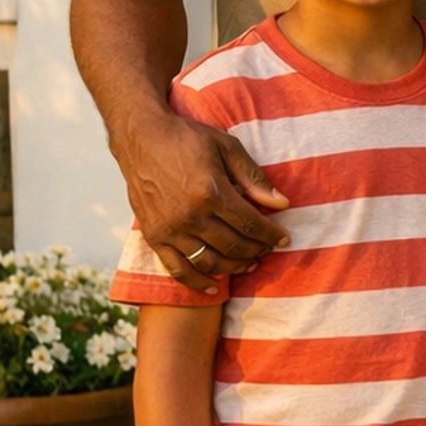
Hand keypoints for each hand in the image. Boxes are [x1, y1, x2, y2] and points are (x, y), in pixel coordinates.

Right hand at [123, 110, 289, 294]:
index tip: (284, 239)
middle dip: (256, 251)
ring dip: (234, 268)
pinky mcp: (154, 236)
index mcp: (211, 191)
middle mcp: (190, 215)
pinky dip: (197, 283)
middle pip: (233, 246)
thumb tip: (282, 203)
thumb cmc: (187, 138)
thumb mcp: (226, 147)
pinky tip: (214, 288)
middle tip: (267, 250)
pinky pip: (178, 269)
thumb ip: (254, 178)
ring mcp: (170, 229)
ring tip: (249, 264)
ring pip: (210, 262)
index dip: (271, 235)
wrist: (141, 138)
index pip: (250, 223)